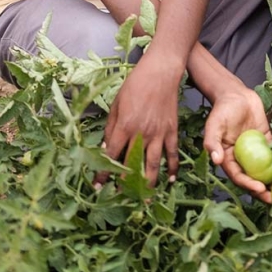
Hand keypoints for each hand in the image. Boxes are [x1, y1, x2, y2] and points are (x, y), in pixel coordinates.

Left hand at [98, 52, 183, 187]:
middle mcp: (142, 133)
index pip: (111, 155)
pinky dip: (172, 168)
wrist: (161, 72)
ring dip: (149, 184)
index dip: (104, 173)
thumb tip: (107, 147)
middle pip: (133, 165)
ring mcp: (159, 133)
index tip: (99, 186)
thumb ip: (111, 127)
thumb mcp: (116, 103)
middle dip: (125, 184)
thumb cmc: (135, 84)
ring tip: (145, 199)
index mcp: (125, 126)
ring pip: (154, 165)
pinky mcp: (172, 130)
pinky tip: (170, 180)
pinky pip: (172, 153)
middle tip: (120, 197)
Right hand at [203, 88, 271, 202]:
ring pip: (266, 170)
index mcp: (228, 159)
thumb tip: (216, 160)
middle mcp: (243, 159)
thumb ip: (212, 142)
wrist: (235, 94)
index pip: (239, 177)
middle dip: (264, 191)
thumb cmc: (222, 109)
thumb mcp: (214, 124)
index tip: (260, 189)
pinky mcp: (267, 142)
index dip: (248, 185)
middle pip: (254, 178)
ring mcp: (256, 152)